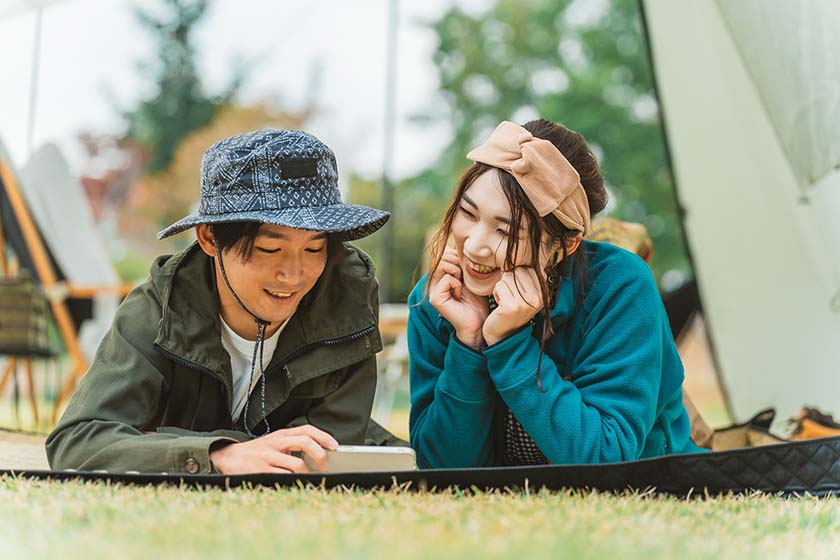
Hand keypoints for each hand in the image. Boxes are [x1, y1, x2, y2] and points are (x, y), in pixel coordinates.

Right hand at [210, 424, 338, 473]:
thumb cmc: (257, 452)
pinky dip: (292, 481)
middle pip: (304, 442)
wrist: (228, 457)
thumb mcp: (275, 443)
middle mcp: (276, 442)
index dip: (323, 436)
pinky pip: (283, 477)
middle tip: (325, 467)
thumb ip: (293, 445)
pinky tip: (294, 484)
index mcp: (281, 434)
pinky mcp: (261, 471)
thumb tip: (320, 455)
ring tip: (309, 480)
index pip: (306, 429)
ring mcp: (268, 456)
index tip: (335, 446)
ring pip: (296, 464)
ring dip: (307, 474)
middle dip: (319, 455)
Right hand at [428, 247, 489, 349]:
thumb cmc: (477, 300)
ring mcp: (433, 289)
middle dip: (458, 263)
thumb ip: (462, 263)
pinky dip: (457, 284)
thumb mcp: (470, 276)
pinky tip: (459, 294)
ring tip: (462, 285)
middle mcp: (434, 281)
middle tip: (465, 278)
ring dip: (458, 272)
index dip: (458, 256)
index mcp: (441, 274)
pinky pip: (446, 278)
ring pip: (443, 264)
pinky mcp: (435, 297)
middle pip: (443, 256)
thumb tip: (458, 245)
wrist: (478, 322)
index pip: (445, 253)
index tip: (467, 271)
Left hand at [483, 267, 543, 346]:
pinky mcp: (512, 307)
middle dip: (509, 281)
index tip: (518, 292)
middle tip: (511, 297)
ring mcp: (526, 303)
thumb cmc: (511, 308)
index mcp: (543, 292)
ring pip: (506, 277)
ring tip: (506, 301)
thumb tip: (532, 255)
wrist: (503, 334)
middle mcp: (538, 298)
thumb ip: (529, 275)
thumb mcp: (525, 292)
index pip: (527, 267)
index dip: (517, 276)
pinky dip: (496, 293)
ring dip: (501, 288)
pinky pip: (499, 286)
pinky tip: (500, 305)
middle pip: (516, 271)